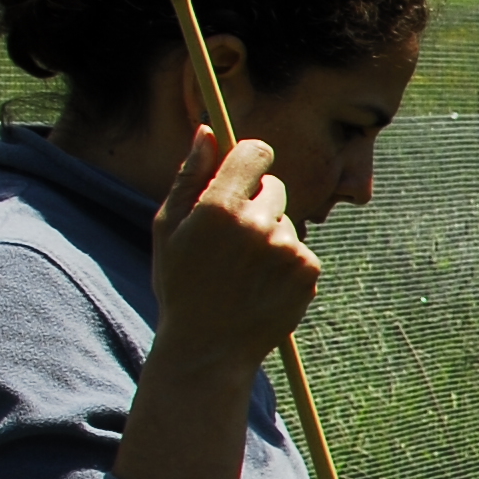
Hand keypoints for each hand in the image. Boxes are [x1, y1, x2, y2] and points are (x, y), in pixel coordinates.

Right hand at [148, 126, 316, 374]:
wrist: (208, 348)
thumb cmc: (181, 284)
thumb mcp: (169, 228)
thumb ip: (190, 175)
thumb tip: (207, 130)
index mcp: (220, 207)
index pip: (255, 152)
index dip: (249, 158)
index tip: (243, 172)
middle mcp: (258, 223)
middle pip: (273, 187)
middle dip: (256, 203)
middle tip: (231, 240)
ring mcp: (288, 248)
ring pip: (286, 222)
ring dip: (270, 236)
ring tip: (243, 270)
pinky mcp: (308, 271)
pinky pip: (301, 250)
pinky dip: (286, 263)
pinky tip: (261, 285)